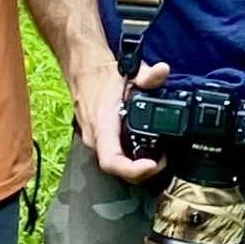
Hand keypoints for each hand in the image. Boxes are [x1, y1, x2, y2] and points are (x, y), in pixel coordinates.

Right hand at [75, 53, 167, 181]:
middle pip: (116, 169)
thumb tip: (162, 70)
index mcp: (102, 123)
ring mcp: (93, 141)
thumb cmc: (102, 74)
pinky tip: (143, 152)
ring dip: (135, 167)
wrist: (82, 70)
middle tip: (162, 162)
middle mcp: (95, 137)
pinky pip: (112, 156)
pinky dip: (128, 159)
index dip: (132, 170)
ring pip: (114, 165)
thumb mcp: (129, 72)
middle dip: (141, 173)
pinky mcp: (96, 141)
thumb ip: (148, 75)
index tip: (152, 165)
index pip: (111, 160)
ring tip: (157, 159)